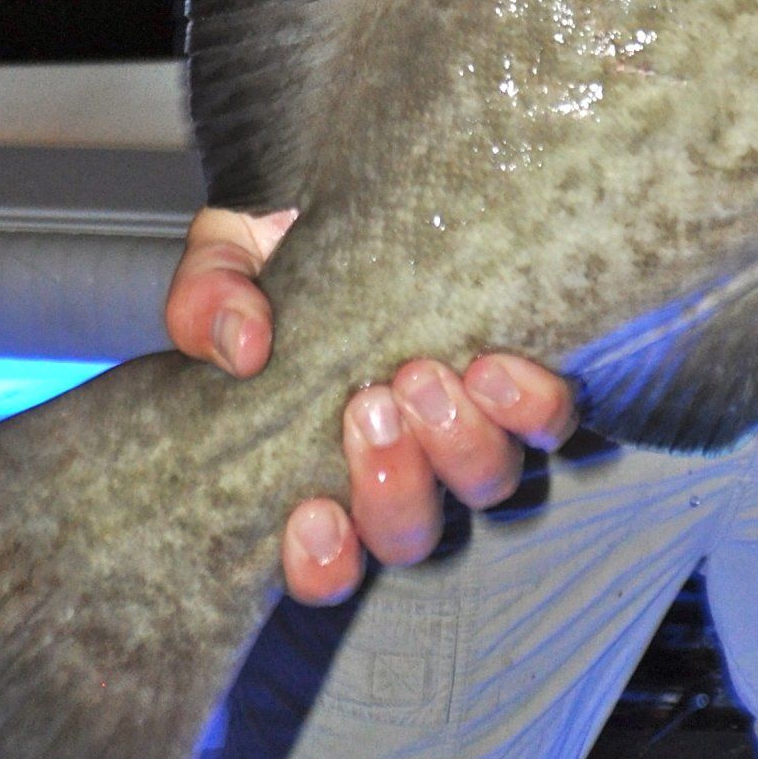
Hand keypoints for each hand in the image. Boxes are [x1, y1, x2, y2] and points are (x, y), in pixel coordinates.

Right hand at [164, 207, 575, 603]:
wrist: (346, 193)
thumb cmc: (283, 246)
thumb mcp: (222, 256)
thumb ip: (207, 300)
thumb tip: (241, 350)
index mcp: (317, 463)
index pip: (326, 566)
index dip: (323, 565)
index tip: (311, 513)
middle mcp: (400, 465)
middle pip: (411, 534)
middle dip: (392, 484)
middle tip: (368, 406)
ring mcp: (465, 429)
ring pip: (483, 486)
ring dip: (456, 444)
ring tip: (422, 374)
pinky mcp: (520, 383)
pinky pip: (550, 423)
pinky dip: (527, 406)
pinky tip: (491, 368)